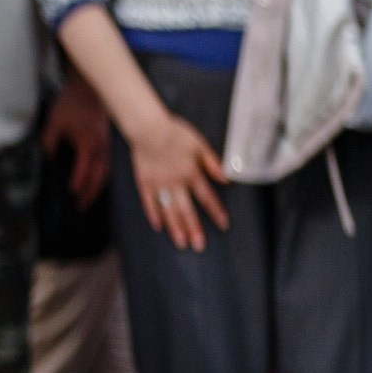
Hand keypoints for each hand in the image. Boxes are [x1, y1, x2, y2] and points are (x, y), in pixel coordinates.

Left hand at [41, 74, 111, 208]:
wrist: (87, 90)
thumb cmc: (71, 104)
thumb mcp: (54, 121)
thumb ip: (49, 141)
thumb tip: (48, 157)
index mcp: (88, 142)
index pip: (84, 167)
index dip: (79, 181)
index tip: (72, 193)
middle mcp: (100, 147)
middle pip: (98, 176)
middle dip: (89, 193)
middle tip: (80, 206)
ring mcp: (107, 146)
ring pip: (105, 173)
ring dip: (97, 189)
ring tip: (87, 201)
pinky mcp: (107, 144)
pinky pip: (108, 166)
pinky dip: (102, 178)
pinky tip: (96, 185)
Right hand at [127, 109, 228, 251]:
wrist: (147, 126)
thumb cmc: (175, 133)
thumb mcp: (199, 144)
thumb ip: (213, 163)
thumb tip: (227, 179)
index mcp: (191, 172)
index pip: (206, 197)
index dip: (216, 211)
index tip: (224, 225)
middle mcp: (175, 182)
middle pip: (186, 209)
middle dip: (194, 229)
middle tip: (199, 246)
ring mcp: (158, 184)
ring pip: (168, 210)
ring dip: (175, 227)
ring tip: (181, 243)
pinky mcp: (144, 182)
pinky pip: (149, 202)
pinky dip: (153, 214)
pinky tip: (158, 226)